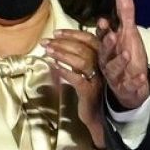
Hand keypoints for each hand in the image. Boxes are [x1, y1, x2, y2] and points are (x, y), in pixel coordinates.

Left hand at [43, 28, 104, 142]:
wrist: (98, 116)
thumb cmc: (91, 91)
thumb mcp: (87, 71)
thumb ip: (81, 57)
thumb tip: (61, 44)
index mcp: (103, 57)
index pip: (89, 39)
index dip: (72, 34)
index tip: (56, 33)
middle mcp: (103, 66)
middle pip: (84, 48)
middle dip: (62, 42)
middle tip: (46, 42)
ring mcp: (97, 79)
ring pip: (81, 61)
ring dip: (62, 54)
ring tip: (47, 51)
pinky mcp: (90, 91)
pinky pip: (77, 79)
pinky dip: (65, 71)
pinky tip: (54, 66)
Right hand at [97, 0, 149, 109]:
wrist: (133, 84)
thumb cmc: (127, 56)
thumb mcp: (129, 33)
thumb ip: (125, 13)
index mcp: (108, 48)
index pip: (103, 37)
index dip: (103, 31)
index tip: (104, 21)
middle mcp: (108, 61)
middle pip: (105, 53)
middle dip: (108, 44)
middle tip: (113, 35)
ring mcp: (116, 76)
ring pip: (114, 69)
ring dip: (120, 62)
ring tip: (128, 54)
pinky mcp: (125, 88)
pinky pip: (128, 86)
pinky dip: (134, 82)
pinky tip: (141, 77)